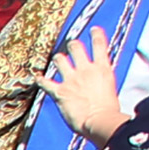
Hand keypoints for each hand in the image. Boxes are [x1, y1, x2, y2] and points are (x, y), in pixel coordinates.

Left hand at [43, 25, 129, 143]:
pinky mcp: (60, 91)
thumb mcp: (110, 89)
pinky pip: (46, 82)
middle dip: (72, 45)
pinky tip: (37, 78)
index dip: (96, 34)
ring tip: (58, 59)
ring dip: (58, 59)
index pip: (100, 45)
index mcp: (102, 69)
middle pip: (76, 48)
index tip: (94, 29)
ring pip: (60, 60)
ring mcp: (71, 79)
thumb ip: (102, 81)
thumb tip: (101, 84)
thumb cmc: (108, 111)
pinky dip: (40, 80)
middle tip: (71, 45)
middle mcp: (86, 70)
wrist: (98, 120)